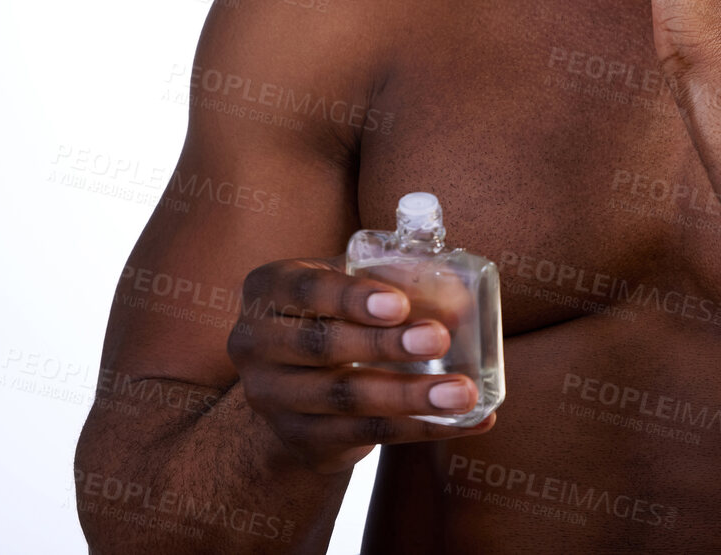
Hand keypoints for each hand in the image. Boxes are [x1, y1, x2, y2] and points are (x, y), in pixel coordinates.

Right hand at [227, 255, 495, 473]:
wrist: (301, 383)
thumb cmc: (339, 313)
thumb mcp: (353, 284)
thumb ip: (398, 279)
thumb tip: (460, 298)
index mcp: (269, 290)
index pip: (306, 290)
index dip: (352, 297)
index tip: (400, 304)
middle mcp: (256, 344)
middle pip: (321, 346)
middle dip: (384, 345)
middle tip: (439, 339)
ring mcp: (273, 399)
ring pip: (345, 399)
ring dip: (409, 396)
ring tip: (462, 392)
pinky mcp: (302, 440)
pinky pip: (365, 435)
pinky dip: (421, 428)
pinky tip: (464, 419)